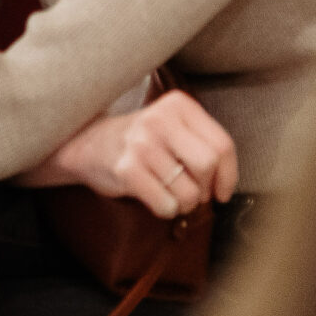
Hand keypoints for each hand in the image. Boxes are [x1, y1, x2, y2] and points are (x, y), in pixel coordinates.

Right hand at [22, 90, 236, 218]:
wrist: (87, 144)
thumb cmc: (142, 142)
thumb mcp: (174, 128)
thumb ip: (204, 144)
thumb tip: (226, 186)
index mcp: (178, 105)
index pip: (222, 145)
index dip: (228, 175)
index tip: (221, 190)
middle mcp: (158, 120)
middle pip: (207, 166)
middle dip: (205, 188)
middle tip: (194, 191)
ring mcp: (140, 144)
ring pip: (188, 192)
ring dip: (185, 203)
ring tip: (172, 195)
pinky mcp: (126, 170)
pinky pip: (166, 204)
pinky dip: (167, 210)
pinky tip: (156, 198)